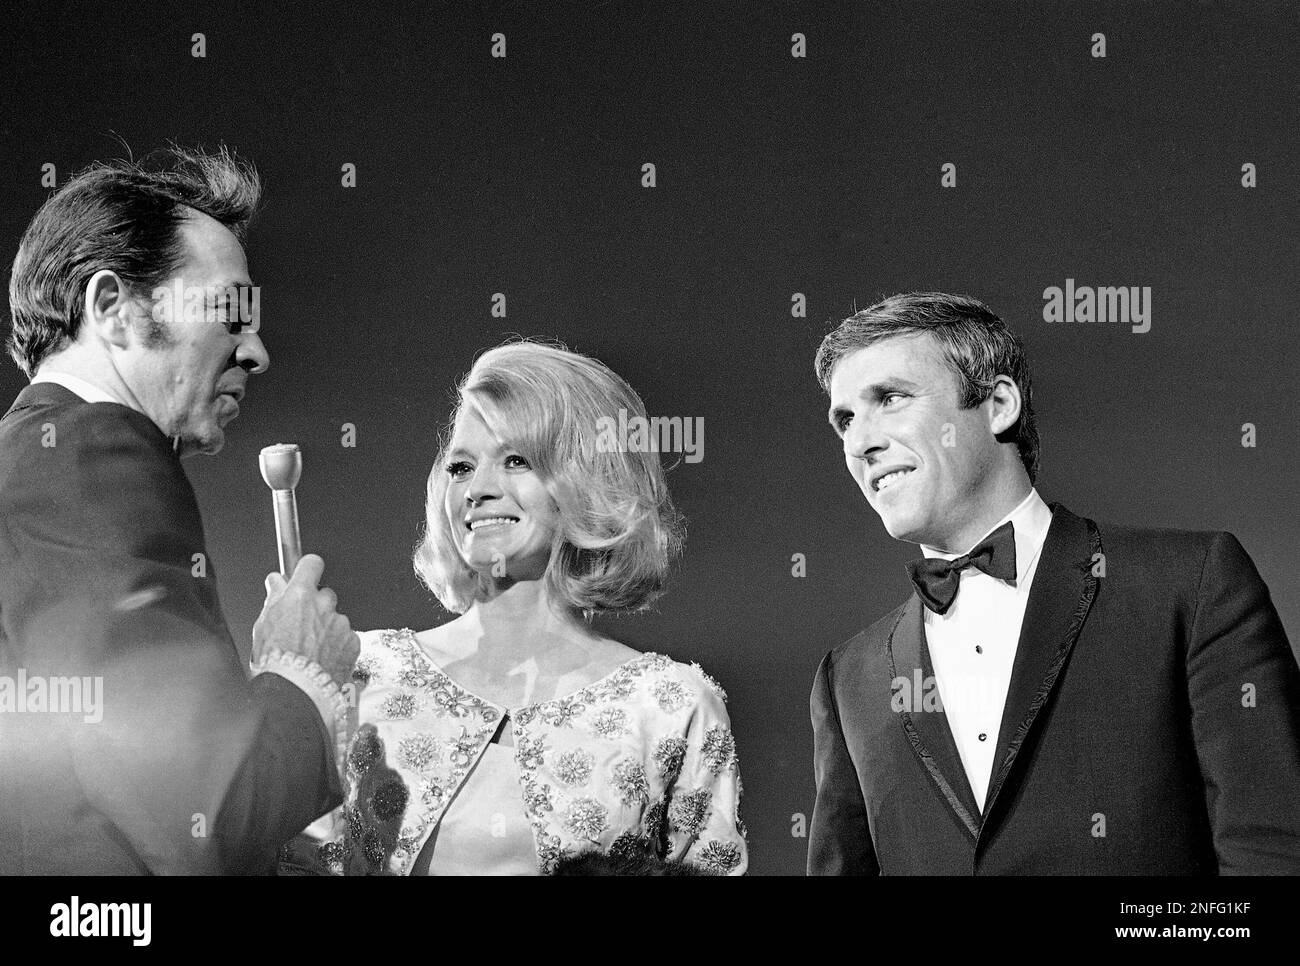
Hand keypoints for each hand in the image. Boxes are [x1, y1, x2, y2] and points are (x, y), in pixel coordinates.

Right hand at [252, 554, 358, 688]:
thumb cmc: (276, 661)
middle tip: (303, 627)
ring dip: (327, 629)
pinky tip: (323, 659)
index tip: (305, 576)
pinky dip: (338, 646)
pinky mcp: (353, 641)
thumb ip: (274, 598)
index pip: (312, 564)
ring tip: (311, 651)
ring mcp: (341, 623)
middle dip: (317, 606)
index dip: (308, 569)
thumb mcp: (263, 625)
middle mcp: (325, 604)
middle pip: (325, 594)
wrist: (296, 691)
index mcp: (300, 595)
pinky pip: (346, 637)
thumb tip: (276, 581)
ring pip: (336, 618)